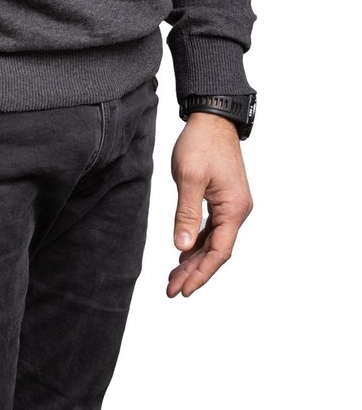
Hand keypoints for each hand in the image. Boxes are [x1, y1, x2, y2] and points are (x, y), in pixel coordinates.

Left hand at [167, 112, 253, 297]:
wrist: (212, 118)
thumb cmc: (201, 143)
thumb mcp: (190, 178)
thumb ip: (186, 214)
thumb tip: (181, 248)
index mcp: (234, 208)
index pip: (219, 251)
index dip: (201, 273)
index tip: (183, 290)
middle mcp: (238, 210)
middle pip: (217, 251)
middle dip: (194, 272)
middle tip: (171, 290)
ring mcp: (232, 205)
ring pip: (214, 241)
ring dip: (194, 260)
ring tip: (174, 277)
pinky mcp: (224, 198)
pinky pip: (212, 228)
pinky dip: (197, 243)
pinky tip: (183, 254)